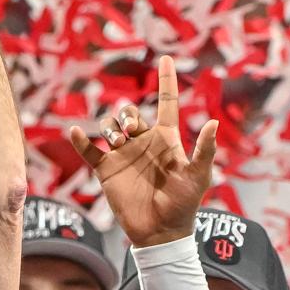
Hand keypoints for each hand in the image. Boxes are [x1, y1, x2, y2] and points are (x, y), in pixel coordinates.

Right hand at [64, 58, 219, 246]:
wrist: (160, 231)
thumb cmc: (183, 204)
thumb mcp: (198, 176)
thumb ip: (204, 150)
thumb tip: (213, 121)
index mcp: (166, 139)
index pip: (167, 102)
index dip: (166, 80)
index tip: (166, 58)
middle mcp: (143, 143)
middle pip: (131, 113)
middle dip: (128, 115)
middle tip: (130, 130)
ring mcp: (123, 155)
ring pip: (109, 127)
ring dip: (111, 128)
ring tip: (117, 142)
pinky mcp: (106, 170)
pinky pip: (89, 150)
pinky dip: (80, 140)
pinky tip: (75, 132)